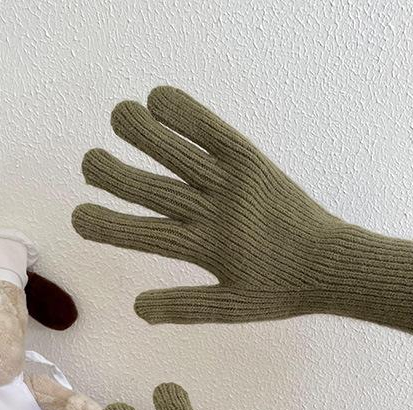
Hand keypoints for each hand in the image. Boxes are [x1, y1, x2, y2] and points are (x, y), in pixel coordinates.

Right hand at [73, 86, 412, 332]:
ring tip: (116, 116)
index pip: (146, 235)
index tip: (79, 217)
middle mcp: (215, 212)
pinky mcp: (252, 161)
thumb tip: (137, 308)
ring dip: (144, 133)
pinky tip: (158, 97)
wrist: (333, 264)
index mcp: (207, 249)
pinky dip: (186, 113)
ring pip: (179, 154)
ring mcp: (233, 183)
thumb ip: (184, 306)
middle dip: (116, 174)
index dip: (109, 225)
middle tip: (88, 162)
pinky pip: (212, 132)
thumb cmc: (281, 289)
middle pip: (155, 188)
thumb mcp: (231, 308)